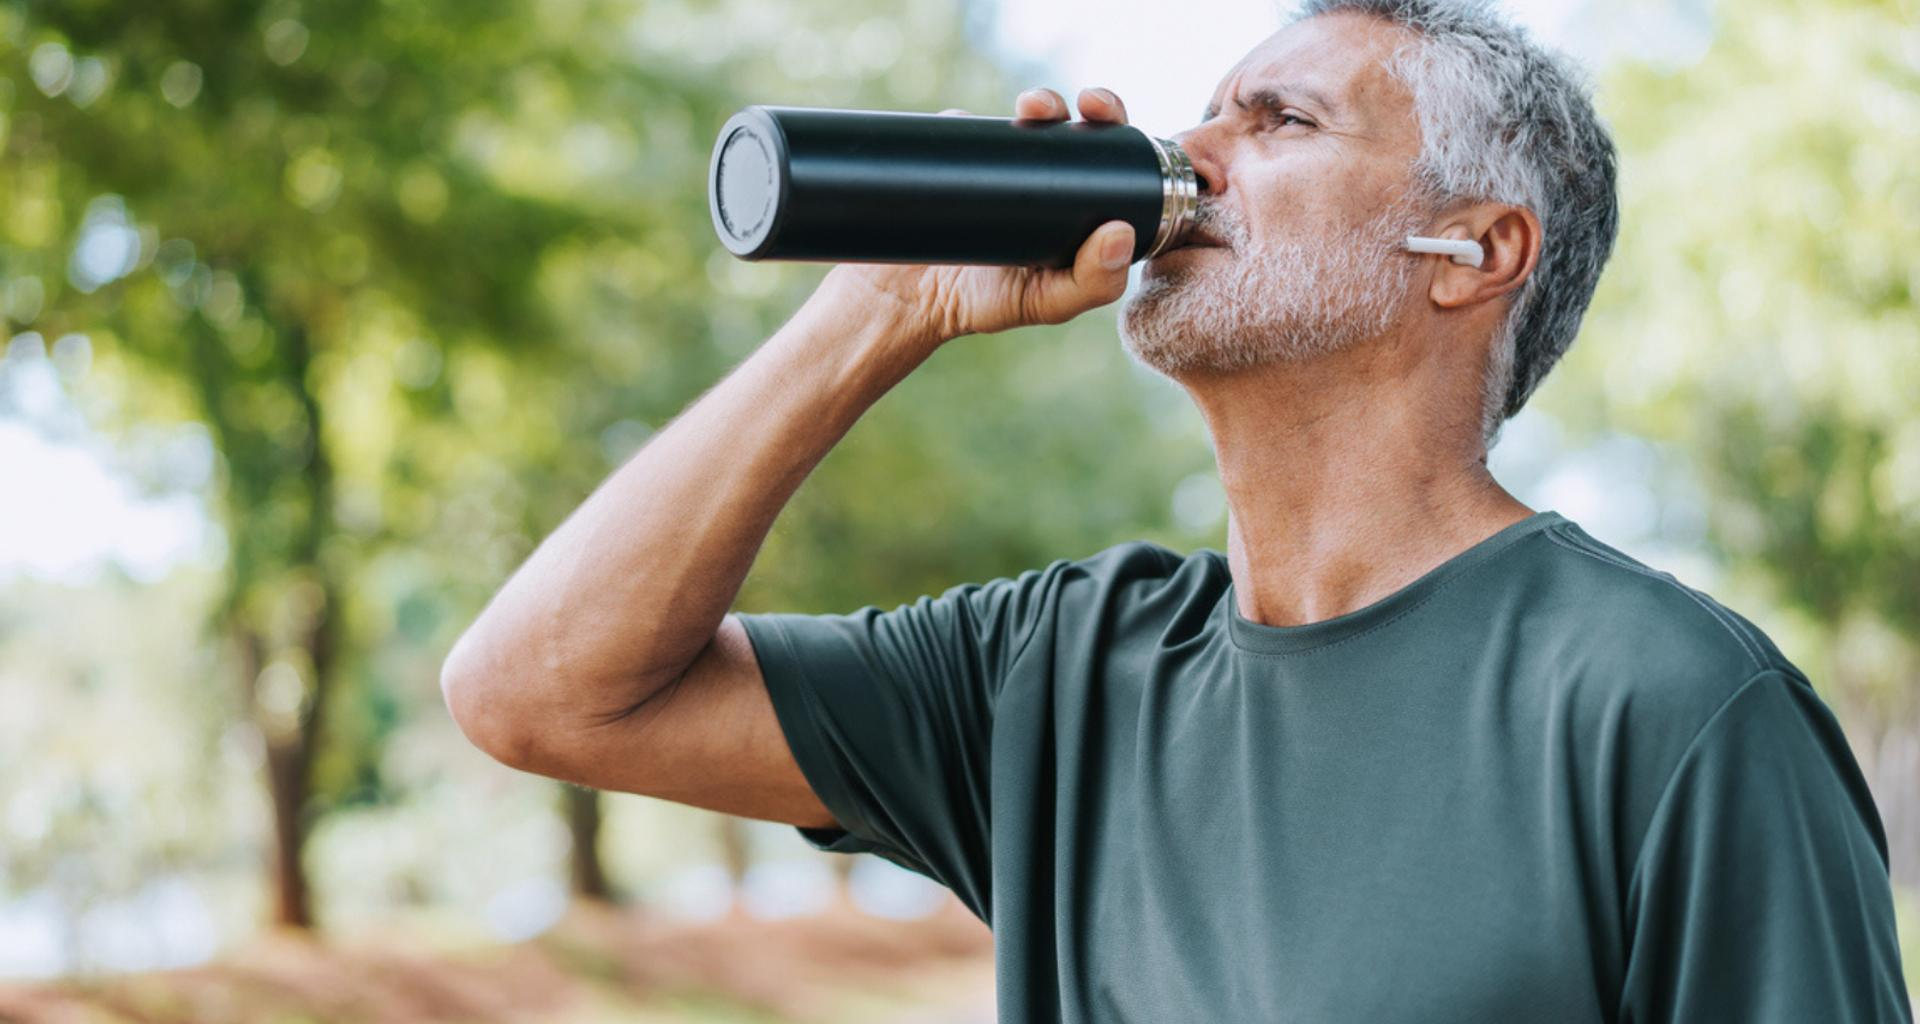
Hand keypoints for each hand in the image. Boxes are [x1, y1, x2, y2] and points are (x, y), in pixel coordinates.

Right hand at [810, 87, 1137, 346]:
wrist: (904, 293)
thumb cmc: (984, 302)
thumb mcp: (1047, 302)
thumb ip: (1093, 283)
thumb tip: (1121, 233)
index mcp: (1080, 209)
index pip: (1116, 164)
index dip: (1125, 137)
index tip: (1117, 127)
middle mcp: (1048, 177)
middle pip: (1086, 127)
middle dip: (1095, 104)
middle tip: (1089, 104)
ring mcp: (1006, 158)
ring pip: (1039, 114)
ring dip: (1046, 100)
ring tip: (1034, 109)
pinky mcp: (962, 149)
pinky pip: (979, 121)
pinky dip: (988, 109)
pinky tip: (991, 110)